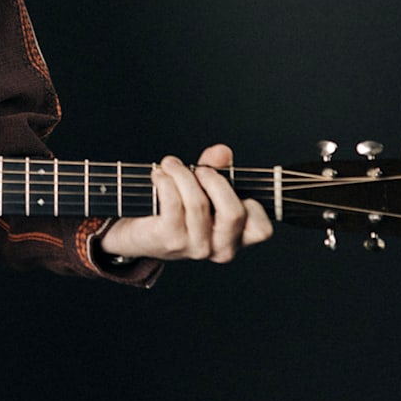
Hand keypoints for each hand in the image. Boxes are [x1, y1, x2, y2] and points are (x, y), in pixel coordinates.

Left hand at [97, 144, 272, 263]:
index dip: (251, 203)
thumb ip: (218, 168)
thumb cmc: (178, 210)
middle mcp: (219, 248)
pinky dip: (165, 182)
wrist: (139, 234)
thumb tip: (222, 152)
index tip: (228, 183)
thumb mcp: (204, 188)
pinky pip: (173, 204)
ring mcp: (195, 248)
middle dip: (216, 181)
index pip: (261, 229)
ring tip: (170, 165)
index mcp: (237, 239)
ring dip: (183, 175)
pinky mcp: (169, 241)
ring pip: (199, 204)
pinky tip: (158, 175)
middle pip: (233, 213)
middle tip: (200, 169)